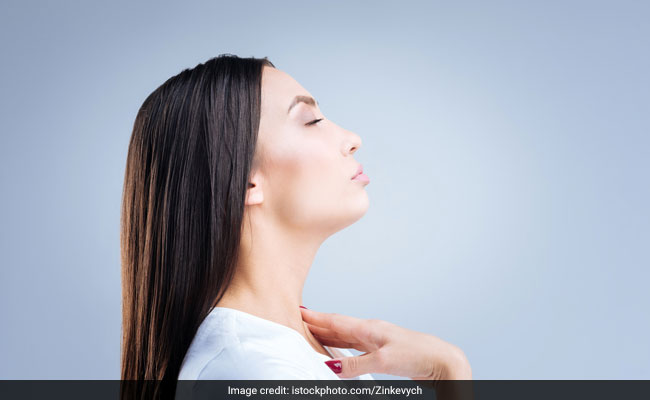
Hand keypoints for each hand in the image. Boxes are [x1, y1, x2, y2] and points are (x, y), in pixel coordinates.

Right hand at [299, 307, 471, 379]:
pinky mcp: (381, 349)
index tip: (298, 311)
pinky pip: (353, 344)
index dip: (316, 317)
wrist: (441, 360)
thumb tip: (330, 366)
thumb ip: (355, 364)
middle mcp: (369, 331)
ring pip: (344, 335)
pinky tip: (336, 347)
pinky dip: (340, 344)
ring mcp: (375, 339)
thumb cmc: (417, 354)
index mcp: (368, 328)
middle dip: (317, 323)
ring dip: (327, 333)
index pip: (335, 321)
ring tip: (311, 332)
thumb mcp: (383, 362)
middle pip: (336, 326)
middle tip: (298, 320)